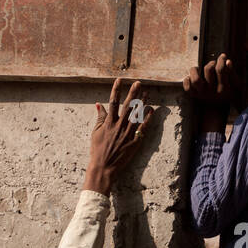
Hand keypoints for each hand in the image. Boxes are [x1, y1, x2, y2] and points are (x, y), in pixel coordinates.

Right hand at [86, 78, 152, 193]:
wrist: (104, 167)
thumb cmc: (97, 150)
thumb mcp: (95, 132)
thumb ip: (100, 117)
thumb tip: (99, 104)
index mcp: (109, 122)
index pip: (113, 102)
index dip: (116, 90)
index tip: (119, 80)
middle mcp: (119, 125)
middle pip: (128, 106)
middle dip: (133, 93)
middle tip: (138, 83)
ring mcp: (128, 133)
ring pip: (137, 114)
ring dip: (143, 102)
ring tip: (147, 92)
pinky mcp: (135, 142)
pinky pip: (143, 128)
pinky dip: (147, 119)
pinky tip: (151, 110)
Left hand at [182, 53, 240, 105]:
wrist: (219, 109)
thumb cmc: (229, 92)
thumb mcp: (235, 84)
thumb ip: (232, 73)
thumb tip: (227, 61)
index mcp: (224, 89)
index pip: (221, 70)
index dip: (221, 60)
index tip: (222, 56)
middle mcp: (212, 92)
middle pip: (208, 69)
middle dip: (211, 63)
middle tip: (213, 63)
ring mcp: (202, 94)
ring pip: (195, 79)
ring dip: (195, 70)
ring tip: (198, 69)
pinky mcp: (194, 96)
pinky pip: (187, 87)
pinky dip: (187, 80)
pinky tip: (191, 77)